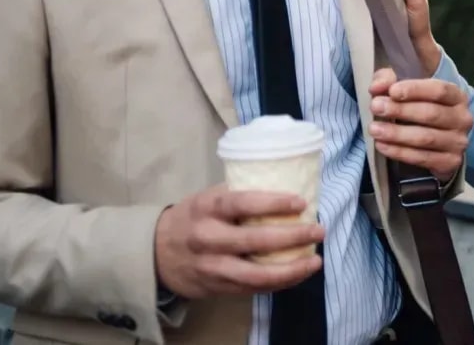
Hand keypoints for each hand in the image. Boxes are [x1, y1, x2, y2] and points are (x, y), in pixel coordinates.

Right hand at [154, 186, 323, 299]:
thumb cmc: (191, 218)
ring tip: (315, 261)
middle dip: (292, 236)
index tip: (301, 203)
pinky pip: (253, 288)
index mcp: (207, 208)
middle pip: (255, 240)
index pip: (242, 203)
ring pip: (256, 273)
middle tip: (318, 230)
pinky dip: (279, 282)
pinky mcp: (217, 287)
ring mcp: (212, 266)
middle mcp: (208, 238)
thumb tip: (282, 185)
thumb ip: (237, 194)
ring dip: (291, 269)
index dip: (273, 203)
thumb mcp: (207, 198)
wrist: (155, 253)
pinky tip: (297, 273)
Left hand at [369, 67, 472, 182]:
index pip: (439, 90)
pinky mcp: (450, 162)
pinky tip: (382, 146)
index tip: (392, 91)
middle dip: (401, 110)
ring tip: (374, 129)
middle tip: (376, 108)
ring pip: (426, 138)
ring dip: (397, 134)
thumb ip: (390, 80)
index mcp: (457, 96)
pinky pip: (422, 158)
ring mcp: (458, 142)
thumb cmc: (422, 107)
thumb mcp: (408, 88)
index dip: (415, 89)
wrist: (441, 140)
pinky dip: (400, 152)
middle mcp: (462, 118)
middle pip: (431, 114)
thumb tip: (376, 87)